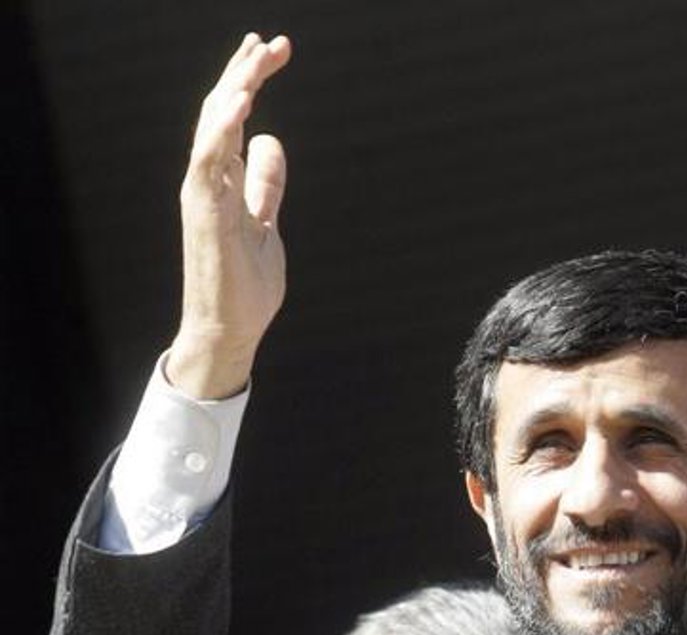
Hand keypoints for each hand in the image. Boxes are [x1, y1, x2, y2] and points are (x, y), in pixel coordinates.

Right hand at [167, 33, 291, 398]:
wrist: (229, 331)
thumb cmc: (243, 285)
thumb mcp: (267, 223)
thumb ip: (266, 185)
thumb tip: (271, 143)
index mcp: (222, 179)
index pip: (234, 116)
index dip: (250, 80)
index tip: (275, 51)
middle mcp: (207, 180)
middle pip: (221, 112)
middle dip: (245, 73)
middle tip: (272, 42)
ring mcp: (203, 196)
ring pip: (212, 129)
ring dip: (234, 91)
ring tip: (256, 59)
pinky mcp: (205, 216)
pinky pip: (208, 164)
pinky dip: (221, 132)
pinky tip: (238, 105)